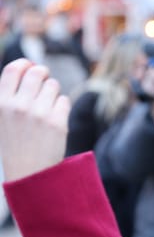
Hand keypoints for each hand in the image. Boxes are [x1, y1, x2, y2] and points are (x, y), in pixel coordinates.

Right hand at [0, 59, 70, 181]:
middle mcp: (18, 106)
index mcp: (1, 103)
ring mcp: (39, 113)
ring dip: (53, 92)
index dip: (25, 64)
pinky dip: (62, 106)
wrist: (29, 173)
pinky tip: (55, 118)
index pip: (13, 69)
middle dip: (44, 75)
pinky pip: (64, 100)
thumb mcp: (2, 118)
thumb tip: (30, 66)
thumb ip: (11, 95)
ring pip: (53, 85)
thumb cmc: (15, 144)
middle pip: (37, 72)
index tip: (31, 66)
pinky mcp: (57, 122)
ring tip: (48, 106)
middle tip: (45, 84)